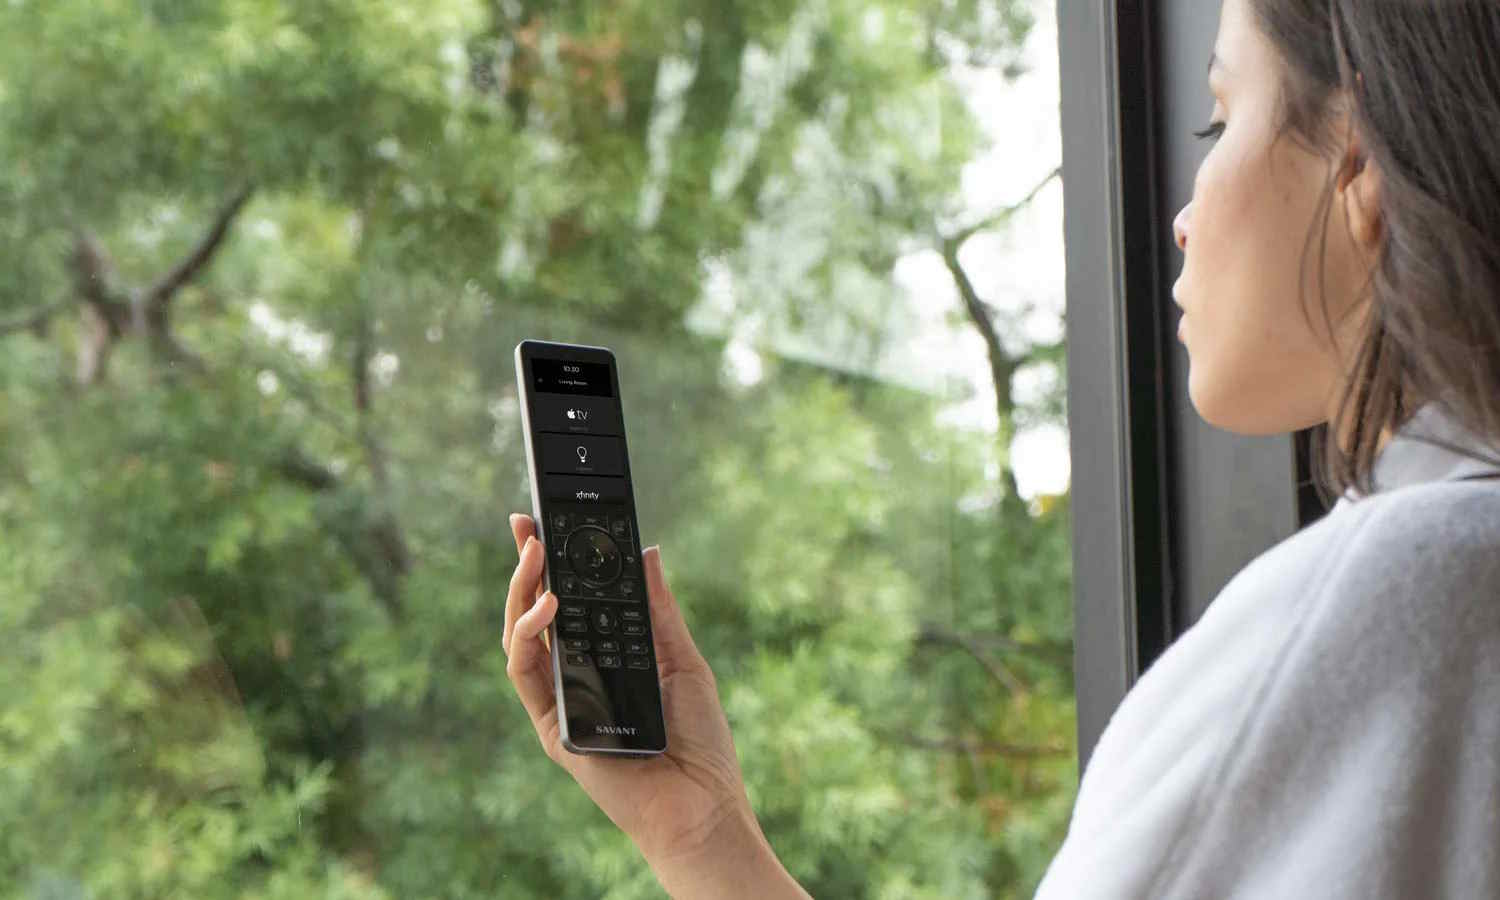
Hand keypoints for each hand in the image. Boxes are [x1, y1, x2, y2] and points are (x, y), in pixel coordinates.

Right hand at [503, 514, 808, 898]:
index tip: (542, 520)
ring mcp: (559, 701)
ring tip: (537, 554)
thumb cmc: (700, 741)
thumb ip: (660, 609)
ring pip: (518, 637)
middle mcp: (575, 677)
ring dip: (521, 591)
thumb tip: (648, 551)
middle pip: (535, 612)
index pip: (567, 602)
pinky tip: (549, 606)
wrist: (702, 803)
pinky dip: (529, 635)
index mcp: (604, 658)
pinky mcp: (551, 726)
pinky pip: (524, 673)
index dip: (551, 562)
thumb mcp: (683, 659)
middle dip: (525, 565)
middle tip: (527, 525)